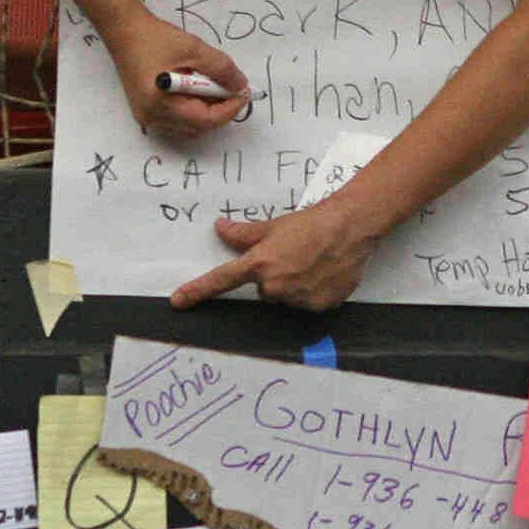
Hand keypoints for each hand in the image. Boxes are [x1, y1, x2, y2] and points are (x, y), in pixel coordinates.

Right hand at [105, 10, 248, 139]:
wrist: (126, 32)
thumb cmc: (157, 38)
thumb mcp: (195, 49)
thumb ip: (221, 69)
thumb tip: (241, 87)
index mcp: (160, 102)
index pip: (205, 119)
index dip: (230, 109)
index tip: (244, 93)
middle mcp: (151, 116)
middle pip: (198, 128)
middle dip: (220, 111)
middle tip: (230, 90)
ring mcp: (146, 118)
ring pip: (189, 129)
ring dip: (207, 114)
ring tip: (212, 88)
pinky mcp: (145, 113)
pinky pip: (177, 124)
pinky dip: (193, 114)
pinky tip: (196, 93)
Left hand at [170, 199, 377, 312]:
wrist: (350, 227)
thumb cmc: (312, 223)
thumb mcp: (273, 226)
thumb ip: (244, 234)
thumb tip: (220, 228)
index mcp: (259, 264)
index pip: (221, 280)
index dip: (197, 291)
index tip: (178, 301)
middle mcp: (275, 286)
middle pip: (264, 291)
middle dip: (275, 277)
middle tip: (293, 257)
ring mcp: (297, 298)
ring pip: (287, 298)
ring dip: (295, 285)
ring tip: (312, 262)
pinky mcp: (319, 306)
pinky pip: (309, 303)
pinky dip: (315, 290)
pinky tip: (325, 272)